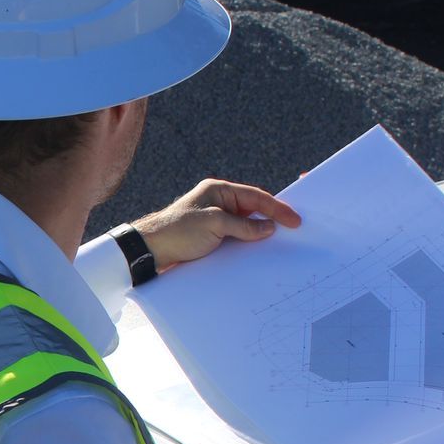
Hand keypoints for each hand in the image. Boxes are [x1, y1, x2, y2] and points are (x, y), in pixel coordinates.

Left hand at [131, 179, 301, 273]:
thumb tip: (268, 228)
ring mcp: (214, 220)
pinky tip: (257, 253)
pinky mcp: (210, 237)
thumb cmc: (177, 231)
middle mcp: (218, 202)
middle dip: (272, 220)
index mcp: (219, 190)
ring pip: (245, 226)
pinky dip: (247, 244)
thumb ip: (243, 226)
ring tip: (279, 244)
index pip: (255, 197)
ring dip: (259, 235)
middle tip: (294, 231)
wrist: (149, 250)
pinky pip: (235, 238)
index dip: (277, 208)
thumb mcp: (214, 224)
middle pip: (253, 210)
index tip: (294, 220)